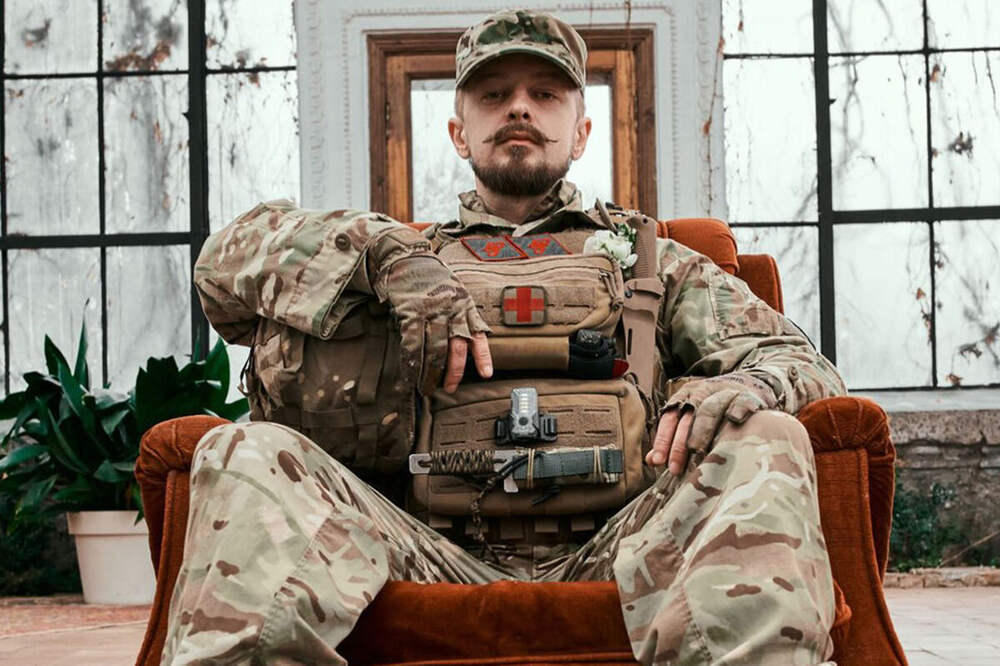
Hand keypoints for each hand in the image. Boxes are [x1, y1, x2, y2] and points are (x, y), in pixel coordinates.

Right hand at [369, 228, 491, 394]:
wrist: (407, 258)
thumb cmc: (431, 279)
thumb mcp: (454, 294)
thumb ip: (459, 317)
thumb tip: (460, 347)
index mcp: (465, 306)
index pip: (478, 335)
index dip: (483, 357)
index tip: (487, 375)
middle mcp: (452, 310)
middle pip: (456, 349)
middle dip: (452, 373)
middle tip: (448, 388)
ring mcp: (432, 311)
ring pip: (434, 350)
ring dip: (430, 373)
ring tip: (426, 387)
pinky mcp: (411, 312)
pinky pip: (413, 344)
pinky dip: (411, 363)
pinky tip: (410, 374)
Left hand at [645, 374, 776, 475]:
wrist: (750, 385)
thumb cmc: (716, 410)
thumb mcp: (692, 418)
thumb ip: (671, 439)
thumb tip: (652, 461)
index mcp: (685, 397)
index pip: (669, 418)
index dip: (662, 440)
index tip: (658, 461)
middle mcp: (702, 392)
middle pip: (687, 417)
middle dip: (679, 443)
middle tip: (675, 467)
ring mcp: (724, 392)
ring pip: (710, 408)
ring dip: (702, 429)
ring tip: (697, 450)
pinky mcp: (747, 395)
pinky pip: (742, 401)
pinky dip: (737, 409)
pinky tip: (733, 421)